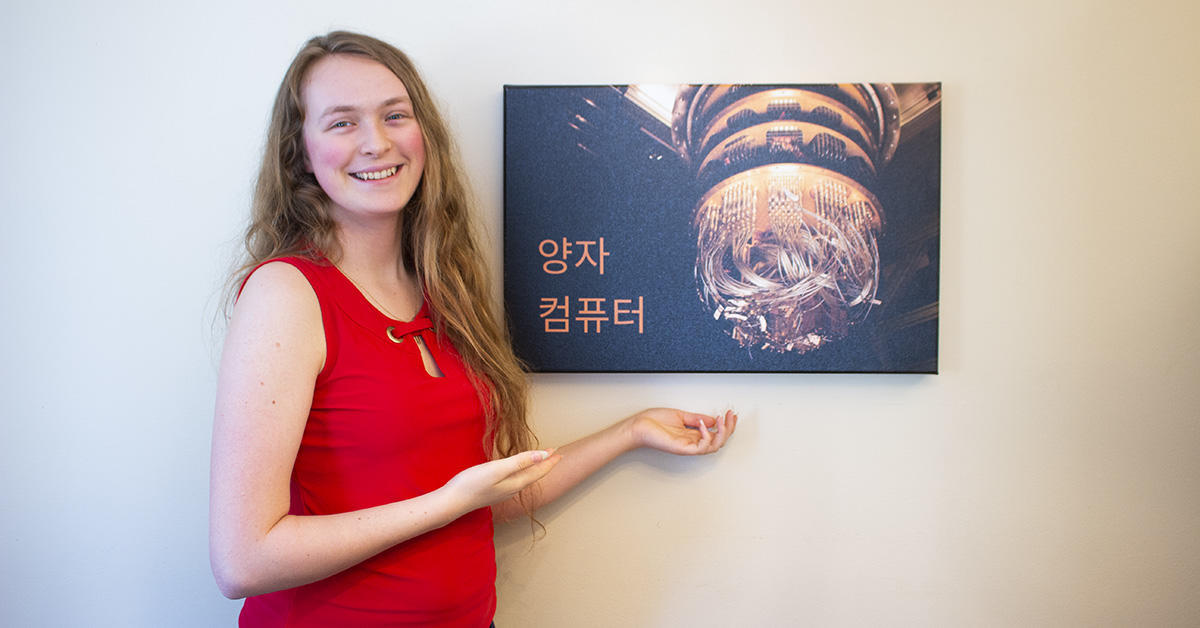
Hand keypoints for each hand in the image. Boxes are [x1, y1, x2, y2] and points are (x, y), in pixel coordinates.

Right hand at [441, 449, 561, 513]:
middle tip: (555, 454)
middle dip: (545, 464)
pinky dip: (523, 471)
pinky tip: (518, 470)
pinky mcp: (494, 491)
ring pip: (525, 478)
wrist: (452, 502)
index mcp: (516, 483)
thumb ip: (520, 462)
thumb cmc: (472, 484)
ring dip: (535, 468)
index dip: (549, 460)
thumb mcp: (497, 469)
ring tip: (541, 459)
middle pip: (534, 475)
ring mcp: (503, 491)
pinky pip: (516, 479)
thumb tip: (542, 456)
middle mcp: (513, 489)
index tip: (558, 450)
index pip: (538, 471)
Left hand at [628, 408, 736, 454]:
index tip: (731, 414)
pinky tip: (703, 425)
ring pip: (714, 446)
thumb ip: (696, 418)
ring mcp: (688, 446)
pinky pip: (701, 447)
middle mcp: (692, 442)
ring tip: (721, 420)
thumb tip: (712, 419)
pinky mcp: (682, 448)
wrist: (638, 426)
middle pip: (719, 441)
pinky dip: (707, 436)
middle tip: (731, 416)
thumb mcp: (680, 415)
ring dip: (722, 433)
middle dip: (729, 428)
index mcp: (692, 434)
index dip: (727, 424)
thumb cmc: (652, 422)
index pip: (716, 433)